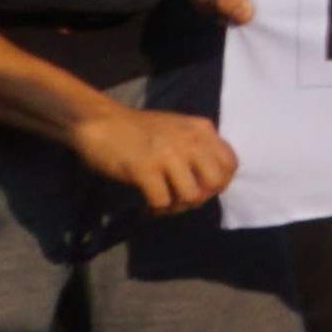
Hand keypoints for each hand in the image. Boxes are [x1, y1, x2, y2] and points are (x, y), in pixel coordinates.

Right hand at [69, 101, 235, 215]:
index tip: (200, 189)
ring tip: (162, 204)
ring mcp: (168, 155)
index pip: (230, 164)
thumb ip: (198, 147)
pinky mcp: (144, 169)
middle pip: (216, 183)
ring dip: (177, 207)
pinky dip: (156, 209)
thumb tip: (210, 180)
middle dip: (200, 198)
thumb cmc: (139, 128)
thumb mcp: (179, 129)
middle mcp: (191, 141)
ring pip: (191, 196)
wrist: (100, 121)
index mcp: (202, 130)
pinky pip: (163, 201)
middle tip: (180, 200)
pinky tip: (146, 206)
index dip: (219, 184)